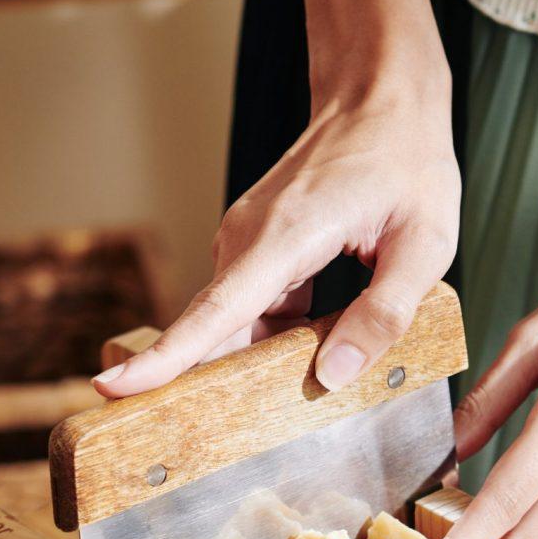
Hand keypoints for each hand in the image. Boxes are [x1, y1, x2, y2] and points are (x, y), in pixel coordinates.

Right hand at [93, 70, 459, 398]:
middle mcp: (249, 240)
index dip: (166, 358)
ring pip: (237, 326)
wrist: (382, 95)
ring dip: (260, 366)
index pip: (214, 312)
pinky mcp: (260, 252)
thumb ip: (384, 315)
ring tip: (297, 394)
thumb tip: (334, 376)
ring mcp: (248, 244)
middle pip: (215, 332)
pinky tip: (315, 355)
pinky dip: (277, 342)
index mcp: (284, 236)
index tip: (114, 387)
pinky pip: (254, 312)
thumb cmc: (406, 160)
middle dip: (210, 388)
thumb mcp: (424, 244)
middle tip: (215, 443)